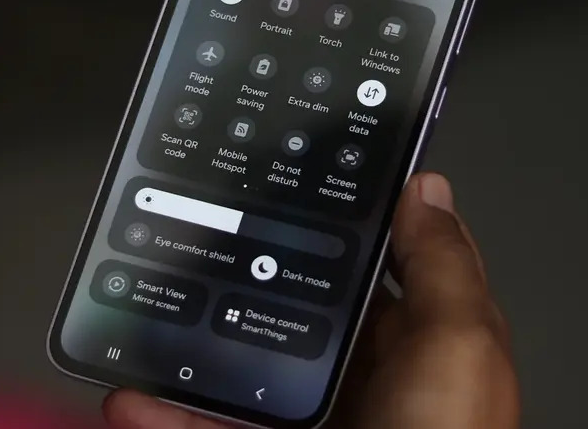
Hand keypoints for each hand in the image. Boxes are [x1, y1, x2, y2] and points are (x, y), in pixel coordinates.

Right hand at [102, 172, 518, 428]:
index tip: (283, 182)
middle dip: (243, 279)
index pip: (379, 265)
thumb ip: (440, 268)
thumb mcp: (458, 348)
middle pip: (297, 311)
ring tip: (141, 321)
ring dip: (188, 353)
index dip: (337, 221)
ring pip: (243, 377)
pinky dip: (168, 420)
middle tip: (189, 245)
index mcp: (425, 346)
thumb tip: (426, 188)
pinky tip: (129, 404)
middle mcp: (373, 383)